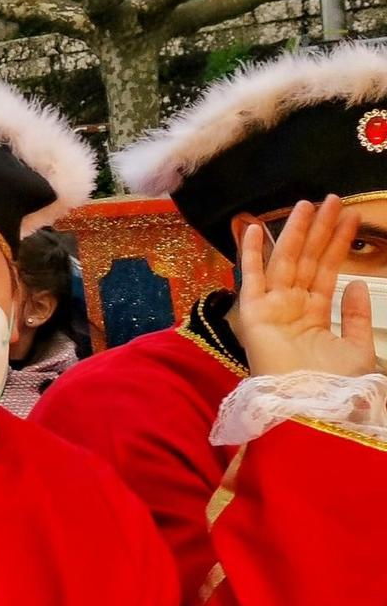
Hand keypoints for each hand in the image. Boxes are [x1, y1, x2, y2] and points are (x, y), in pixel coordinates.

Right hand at [235, 196, 377, 377]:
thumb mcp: (356, 348)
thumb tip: (356, 283)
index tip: (350, 217)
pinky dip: (249, 253)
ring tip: (308, 204)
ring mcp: (271, 307)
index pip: (327, 271)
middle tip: (332, 200)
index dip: (338, 244)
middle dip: (320, 230)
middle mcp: (291, 306)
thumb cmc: (333, 384)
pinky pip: (251, 277)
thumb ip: (355, 315)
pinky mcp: (252, 312)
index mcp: (314, 315)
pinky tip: (252, 228)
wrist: (308, 406)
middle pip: (308, 260)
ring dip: (294, 232)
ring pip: (285, 261)